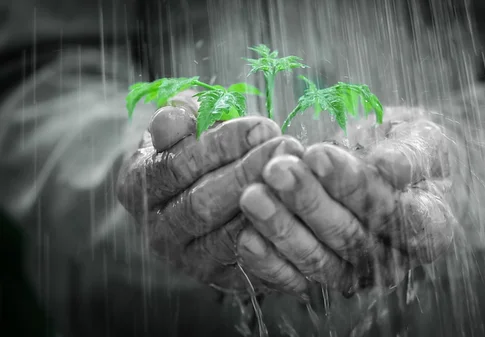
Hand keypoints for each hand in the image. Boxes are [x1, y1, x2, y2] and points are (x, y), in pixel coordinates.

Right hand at [116, 93, 304, 291]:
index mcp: (138, 187)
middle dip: (249, 172)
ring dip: (268, 205)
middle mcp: (157, 230)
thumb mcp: (183, 130)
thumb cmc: (198, 154)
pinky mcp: (222, 279)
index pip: (177, 166)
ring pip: (228, 237)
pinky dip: (278, 242)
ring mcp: (189, 260)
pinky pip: (252, 266)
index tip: (262, 126)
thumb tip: (173, 117)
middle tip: (287, 147)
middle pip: (202, 204)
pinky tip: (302, 215)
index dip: (222, 145)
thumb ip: (179, 120)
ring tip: (299, 175)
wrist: (205, 199)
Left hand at [236, 110, 455, 296]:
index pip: (399, 216)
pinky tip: (246, 236)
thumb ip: (412, 154)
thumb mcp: (422, 139)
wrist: (383, 163)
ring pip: (320, 259)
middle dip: (309, 202)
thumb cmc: (406, 149)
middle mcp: (394, 258)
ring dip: (282, 228)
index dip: (357, 187)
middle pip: (351, 237)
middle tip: (277, 169)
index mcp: (431, 226)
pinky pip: (293, 277)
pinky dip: (268, 260)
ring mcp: (356, 270)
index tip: (320, 155)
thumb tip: (391, 168)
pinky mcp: (322, 274)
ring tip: (253, 195)